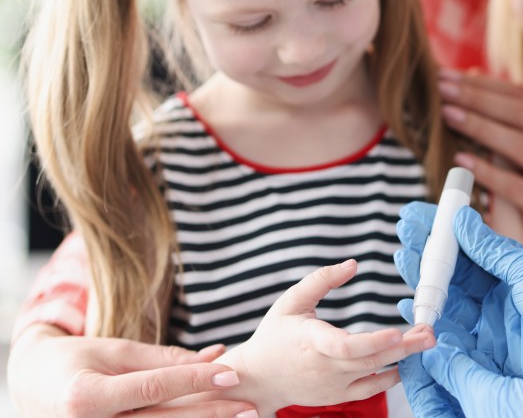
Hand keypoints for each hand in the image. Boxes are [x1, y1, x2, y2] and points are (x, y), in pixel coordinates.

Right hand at [7, 324, 255, 417]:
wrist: (32, 386)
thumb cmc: (75, 360)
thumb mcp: (115, 351)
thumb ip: (164, 358)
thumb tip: (216, 355)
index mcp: (86, 397)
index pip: (154, 388)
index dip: (195, 381)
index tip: (232, 372)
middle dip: (211, 414)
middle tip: (250, 406)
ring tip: (242, 417)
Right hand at [220, 259, 435, 413]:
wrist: (258, 379)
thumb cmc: (274, 336)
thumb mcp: (290, 301)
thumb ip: (321, 280)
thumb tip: (353, 264)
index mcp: (311, 342)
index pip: (345, 346)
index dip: (373, 341)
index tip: (396, 331)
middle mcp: (325, 367)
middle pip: (370, 359)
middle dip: (404, 345)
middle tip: (429, 333)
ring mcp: (333, 385)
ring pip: (373, 373)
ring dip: (402, 357)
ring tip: (425, 341)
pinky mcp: (338, 395)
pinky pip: (369, 390)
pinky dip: (389, 378)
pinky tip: (405, 363)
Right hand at [395, 202, 522, 380]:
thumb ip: (494, 250)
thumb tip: (462, 219)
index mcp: (513, 280)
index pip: (469, 253)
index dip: (444, 234)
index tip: (421, 213)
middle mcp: (497, 304)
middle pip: (452, 276)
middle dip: (426, 253)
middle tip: (404, 229)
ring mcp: (488, 332)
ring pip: (446, 303)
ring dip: (422, 280)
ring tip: (402, 254)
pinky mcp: (481, 362)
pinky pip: (447, 338)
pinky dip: (426, 320)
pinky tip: (409, 301)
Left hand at [437, 69, 522, 273]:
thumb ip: (506, 116)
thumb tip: (468, 74)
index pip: (522, 94)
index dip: (482, 83)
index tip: (446, 75)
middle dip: (478, 98)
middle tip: (441, 88)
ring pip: (521, 144)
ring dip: (480, 127)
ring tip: (447, 115)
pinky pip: (514, 186)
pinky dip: (485, 171)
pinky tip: (459, 160)